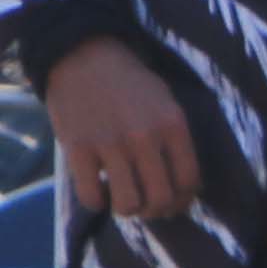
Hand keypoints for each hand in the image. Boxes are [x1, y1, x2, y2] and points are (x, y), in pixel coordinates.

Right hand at [39, 37, 192, 226]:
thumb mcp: (167, 104)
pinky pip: (91, 196)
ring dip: (128, 209)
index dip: (183, 199)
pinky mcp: (77, 148)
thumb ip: (175, 141)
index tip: (173, 200)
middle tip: (147, 205)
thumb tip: (183, 188)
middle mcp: (145, 137)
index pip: (189, 181)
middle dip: (157, 210)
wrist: (83, 56)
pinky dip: (97, 202)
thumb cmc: (129, 84)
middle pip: (161, 199)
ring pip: (128, 204)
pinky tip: (98, 191)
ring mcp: (110, 144)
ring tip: (123, 199)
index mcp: (173, 126)